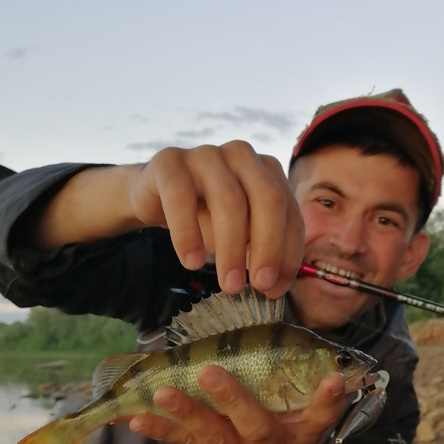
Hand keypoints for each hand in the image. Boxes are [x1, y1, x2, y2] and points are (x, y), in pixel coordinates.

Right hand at [128, 142, 304, 296]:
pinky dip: (188, 234)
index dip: (288, 253)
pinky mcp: (170, 161)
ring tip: (229, 284)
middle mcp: (242, 156)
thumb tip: (274, 285)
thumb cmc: (204, 216)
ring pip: (228, 199)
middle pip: (268, 199)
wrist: (153, 197)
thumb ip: (260, 251)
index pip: (290, 212)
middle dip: (268, 247)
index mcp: (268, 171)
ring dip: (231, 248)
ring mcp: (206, 154)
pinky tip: (192, 262)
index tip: (275, 289)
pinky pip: (181, 197)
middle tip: (259, 285)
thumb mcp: (240, 234)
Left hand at [128, 365, 345, 443]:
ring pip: (212, 436)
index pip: (321, 417)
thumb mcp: (308, 417)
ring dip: (185, 413)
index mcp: (303, 433)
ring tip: (161, 393)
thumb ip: (310, 390)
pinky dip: (160, 430)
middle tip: (210, 373)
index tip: (334, 379)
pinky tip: (135, 419)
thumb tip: (309, 342)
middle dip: (233, 400)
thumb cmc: (294, 433)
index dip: (328, 400)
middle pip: (256, 426)